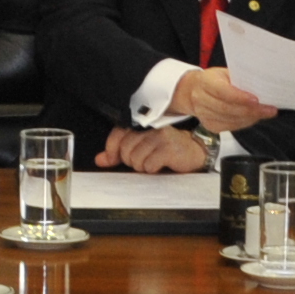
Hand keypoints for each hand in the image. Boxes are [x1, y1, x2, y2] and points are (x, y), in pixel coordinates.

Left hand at [97, 123, 212, 172]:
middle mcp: (150, 127)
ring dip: (143, 167)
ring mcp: (159, 137)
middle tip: (143, 161)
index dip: (112, 150)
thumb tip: (100, 159)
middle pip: (125, 150)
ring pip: (135, 159)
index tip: (114, 158)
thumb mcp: (141, 150)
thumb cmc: (167, 150)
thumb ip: (119, 153)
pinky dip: (152, 169)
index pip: (117, 135)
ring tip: (153, 162)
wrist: (194, 152)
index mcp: (141, 124)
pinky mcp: (168, 148)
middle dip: (131, 161)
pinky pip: (149, 165)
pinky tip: (160, 165)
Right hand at [166, 66, 273, 134]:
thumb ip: (238, 79)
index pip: (222, 92)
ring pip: (231, 120)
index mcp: (205, 82)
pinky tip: (254, 117)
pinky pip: (231, 127)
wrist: (192, 91)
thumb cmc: (212, 80)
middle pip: (228, 109)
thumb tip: (261, 86)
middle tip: (269, 109)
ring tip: (266, 113)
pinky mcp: (210, 126)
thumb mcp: (223, 73)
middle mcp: (201, 100)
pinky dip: (245, 123)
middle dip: (251, 111)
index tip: (256, 100)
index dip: (239, 97)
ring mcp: (204, 115)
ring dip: (251, 118)